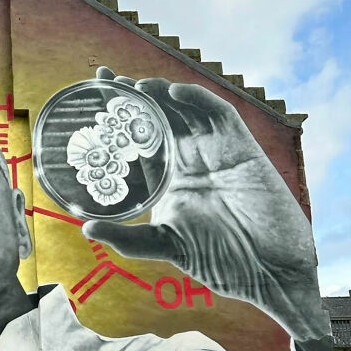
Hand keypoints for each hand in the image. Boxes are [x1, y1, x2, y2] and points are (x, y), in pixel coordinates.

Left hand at [84, 68, 328, 345]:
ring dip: (161, 93)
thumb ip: (127, 238)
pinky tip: (173, 92)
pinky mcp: (241, 148)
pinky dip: (197, 99)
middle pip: (158, 116)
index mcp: (171, 176)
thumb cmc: (219, 260)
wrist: (264, 270)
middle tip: (103, 80)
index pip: (139, 139)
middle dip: (133, 95)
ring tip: (134, 85)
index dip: (119, 117)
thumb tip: (86, 227)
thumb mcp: (164, 245)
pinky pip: (219, 114)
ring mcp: (216, 150)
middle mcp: (191, 157)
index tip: (92, 98)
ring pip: (185, 109)